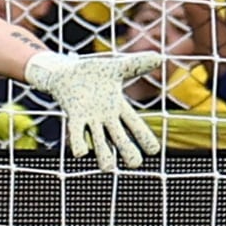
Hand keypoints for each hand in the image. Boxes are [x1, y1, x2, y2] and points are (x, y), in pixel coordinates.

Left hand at [24, 51, 165, 171]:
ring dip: (103, 154)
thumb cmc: (91, 72)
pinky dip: (79, 142)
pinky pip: (76, 132)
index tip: (154, 151)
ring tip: (107, 168)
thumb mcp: (116, 68)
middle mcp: (105, 117)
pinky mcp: (73, 115)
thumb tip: (160, 57)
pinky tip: (81, 153)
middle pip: (119, 138)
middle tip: (135, 164)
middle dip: (127, 151)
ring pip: (99, 140)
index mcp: (118, 107)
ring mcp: (89, 119)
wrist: (65, 71)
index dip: (144, 138)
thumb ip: (136, 65)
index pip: (135, 125)